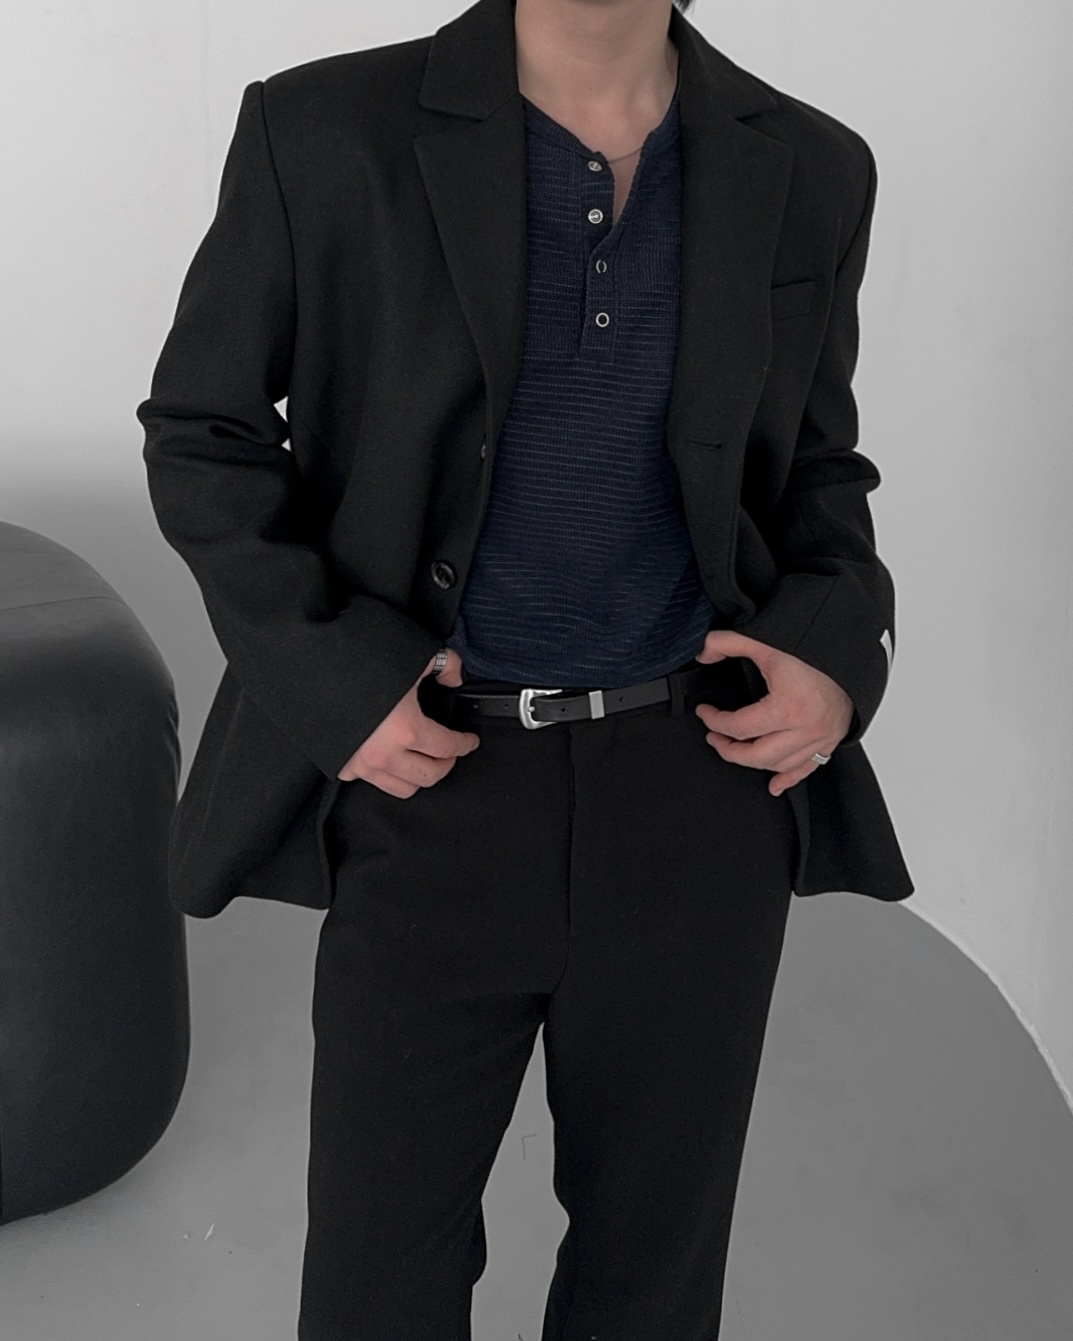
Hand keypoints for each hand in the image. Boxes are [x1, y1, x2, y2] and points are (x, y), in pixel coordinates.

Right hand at [335, 648, 479, 795]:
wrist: (306, 665)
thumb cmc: (356, 657)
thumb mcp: (412, 652)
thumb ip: (444, 664)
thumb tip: (453, 677)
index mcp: (406, 729)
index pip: (448, 748)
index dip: (465, 744)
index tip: (470, 741)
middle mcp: (384, 753)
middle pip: (429, 776)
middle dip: (446, 765)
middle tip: (450, 753)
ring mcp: (360, 764)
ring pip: (401, 788)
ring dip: (418, 777)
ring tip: (424, 761)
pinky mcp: (340, 765)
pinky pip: (371, 781)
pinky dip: (386, 774)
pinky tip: (390, 758)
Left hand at [693, 629, 853, 796]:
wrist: (851, 648)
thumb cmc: (814, 645)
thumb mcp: (766, 640)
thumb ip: (728, 643)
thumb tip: (703, 652)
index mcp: (786, 706)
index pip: (738, 727)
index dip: (714, 721)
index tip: (705, 713)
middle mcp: (805, 728)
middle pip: (755, 755)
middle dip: (728, 749)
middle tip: (715, 737)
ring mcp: (820, 737)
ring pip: (779, 765)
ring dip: (754, 762)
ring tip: (737, 751)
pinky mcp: (831, 740)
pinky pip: (808, 769)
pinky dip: (789, 779)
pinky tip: (775, 785)